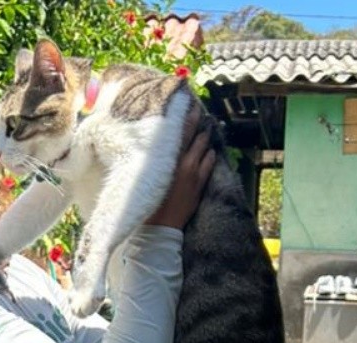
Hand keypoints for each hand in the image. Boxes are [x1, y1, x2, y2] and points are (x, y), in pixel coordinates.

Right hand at [145, 104, 216, 228]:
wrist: (161, 226)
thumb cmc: (147, 201)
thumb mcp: (147, 175)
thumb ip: (154, 158)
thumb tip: (156, 144)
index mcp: (169, 159)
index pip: (182, 131)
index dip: (188, 116)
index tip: (191, 103)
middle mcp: (184, 163)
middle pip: (196, 135)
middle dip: (199, 123)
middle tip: (199, 111)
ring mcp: (195, 173)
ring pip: (205, 148)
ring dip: (204, 138)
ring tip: (204, 130)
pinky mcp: (200, 184)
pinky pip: (209, 163)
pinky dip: (209, 155)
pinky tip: (208, 152)